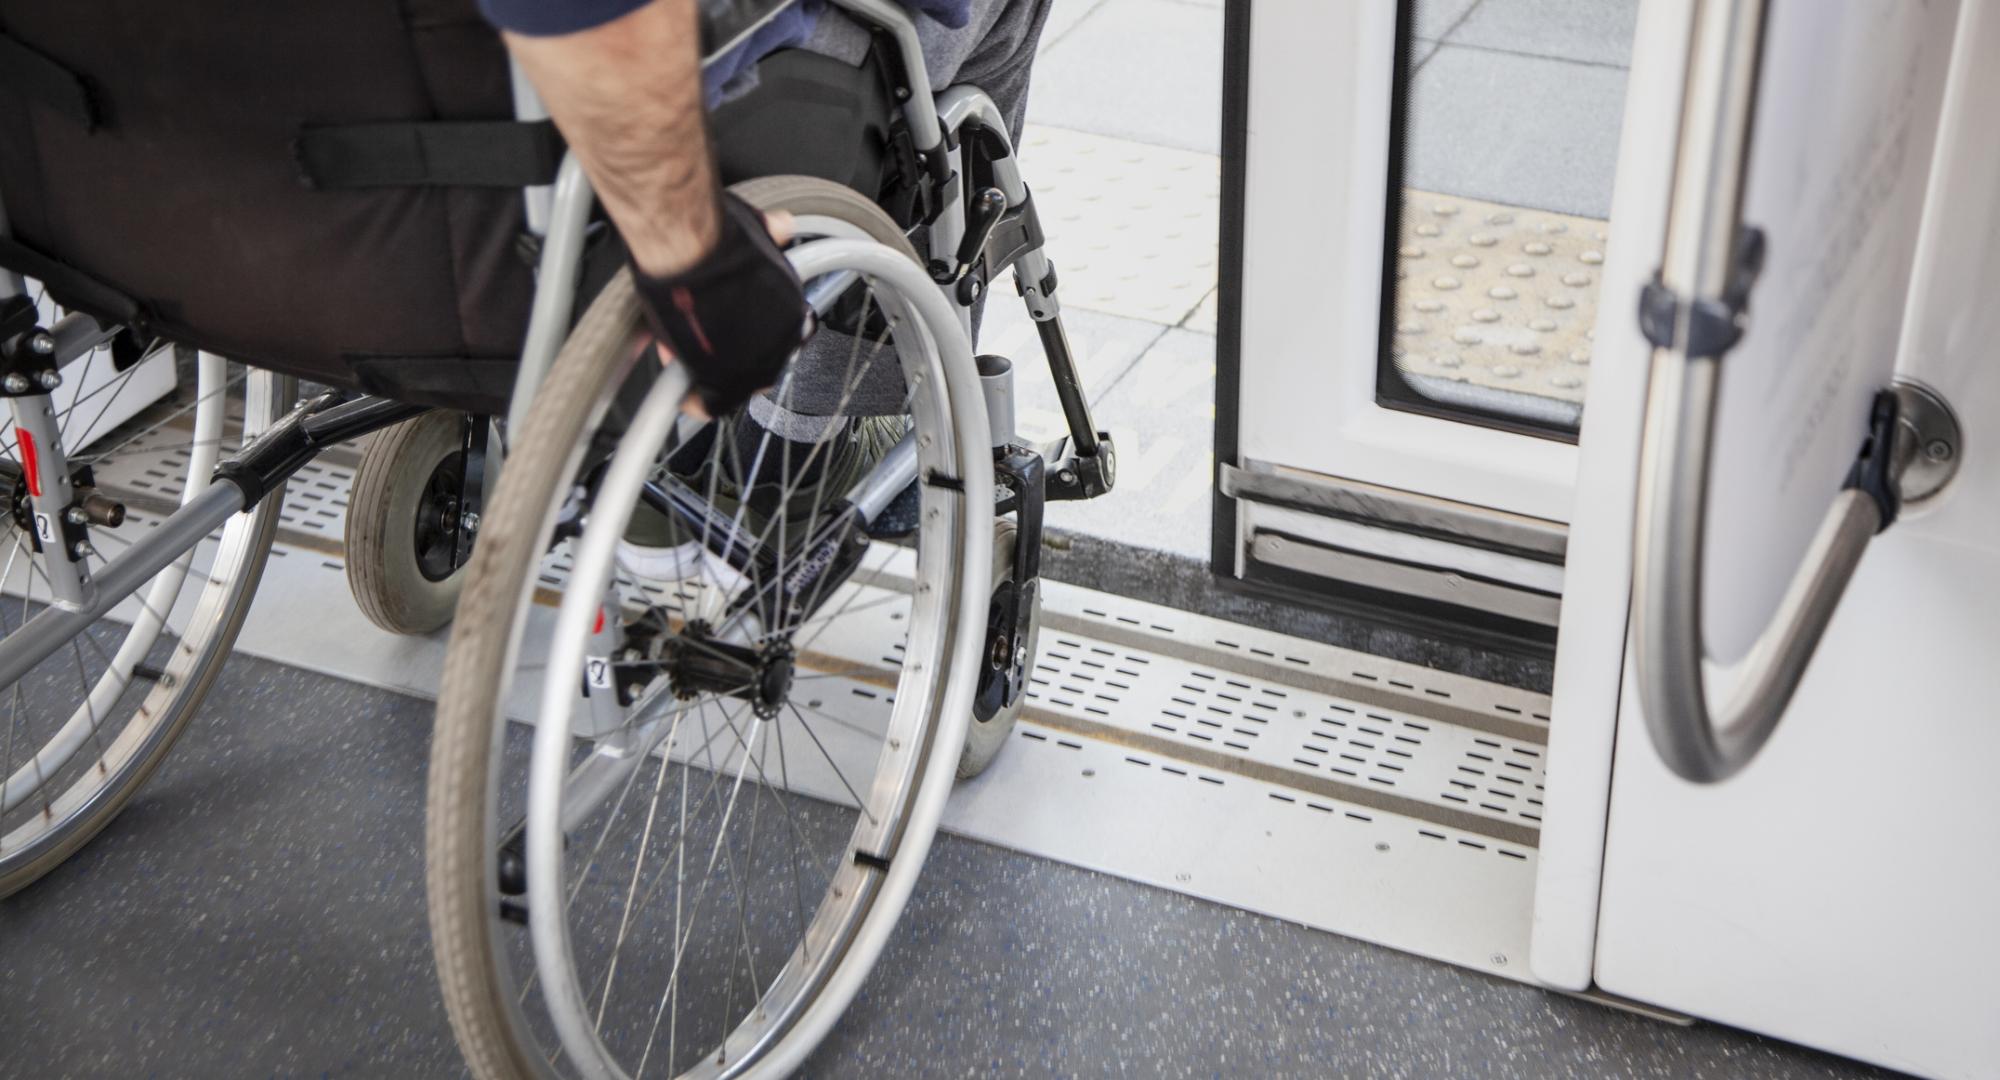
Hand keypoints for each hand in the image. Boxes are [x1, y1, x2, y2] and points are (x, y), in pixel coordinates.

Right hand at [633, 193, 808, 418]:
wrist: (689, 247)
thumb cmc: (714, 237)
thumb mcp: (755, 231)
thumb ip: (769, 236)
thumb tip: (781, 224)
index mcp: (791, 309)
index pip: (775, 337)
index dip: (745, 335)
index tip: (727, 330)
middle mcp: (781, 340)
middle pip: (757, 365)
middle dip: (729, 359)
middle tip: (703, 346)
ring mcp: (755, 362)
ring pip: (735, 386)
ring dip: (711, 379)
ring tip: (687, 365)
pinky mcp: (725, 379)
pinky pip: (711, 405)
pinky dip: (694, 402)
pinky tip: (681, 395)